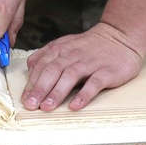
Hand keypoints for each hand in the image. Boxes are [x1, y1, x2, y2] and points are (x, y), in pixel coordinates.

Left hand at [21, 22, 145, 111]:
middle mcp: (74, 55)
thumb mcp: (67, 44)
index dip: (32, 82)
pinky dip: (84, 95)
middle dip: (40, 88)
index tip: (24, 98)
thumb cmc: (91, 45)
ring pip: (70, 76)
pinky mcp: (107, 71)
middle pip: (53, 70)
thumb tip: (30, 68)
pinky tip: (75, 105)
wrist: (121, 36)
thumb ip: (48, 55)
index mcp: (62, 49)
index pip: (42, 65)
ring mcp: (91, 63)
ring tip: (47, 107)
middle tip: (31, 105)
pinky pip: (94, 83)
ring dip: (57, 92)